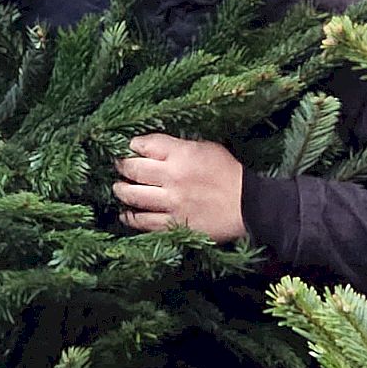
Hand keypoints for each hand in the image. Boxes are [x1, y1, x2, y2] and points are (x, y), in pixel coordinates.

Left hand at [113, 134, 246, 241]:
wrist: (248, 205)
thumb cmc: (230, 174)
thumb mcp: (208, 148)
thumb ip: (181, 146)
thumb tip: (157, 148)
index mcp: (181, 154)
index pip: (145, 144)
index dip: (133, 144)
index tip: (131, 147)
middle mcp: (172, 177)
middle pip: (133, 169)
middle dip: (122, 166)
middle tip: (119, 166)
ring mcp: (171, 202)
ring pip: (134, 196)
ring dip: (121, 191)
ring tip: (118, 188)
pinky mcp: (173, 223)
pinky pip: (144, 221)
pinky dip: (131, 217)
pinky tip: (126, 214)